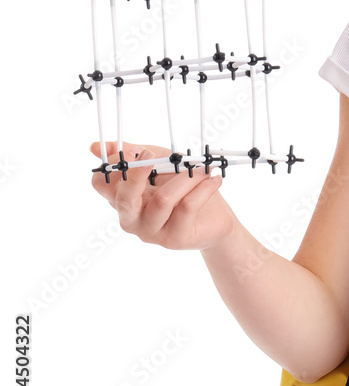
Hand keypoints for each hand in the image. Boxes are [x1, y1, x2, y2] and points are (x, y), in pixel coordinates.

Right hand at [89, 141, 234, 250]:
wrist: (215, 218)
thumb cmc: (185, 187)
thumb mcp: (161, 163)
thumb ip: (135, 153)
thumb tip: (96, 146)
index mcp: (123, 197)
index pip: (101, 185)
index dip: (112, 167)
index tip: (132, 151)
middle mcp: (131, 217)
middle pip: (124, 198)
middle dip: (138, 174)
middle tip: (152, 154)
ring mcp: (150, 231)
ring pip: (163, 200)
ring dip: (186, 179)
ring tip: (204, 169)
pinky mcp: (173, 239)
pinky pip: (187, 208)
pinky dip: (203, 189)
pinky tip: (214, 180)